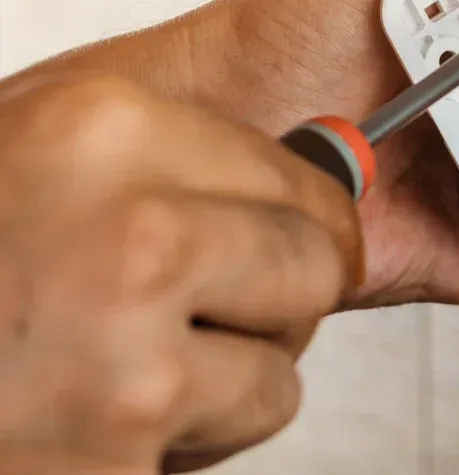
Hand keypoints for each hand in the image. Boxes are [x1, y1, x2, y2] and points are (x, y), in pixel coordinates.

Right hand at [0, 74, 361, 474]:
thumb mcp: (19, 158)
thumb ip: (144, 157)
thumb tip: (316, 164)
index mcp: (97, 130)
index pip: (296, 171)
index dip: (283, 215)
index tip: (256, 239)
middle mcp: (129, 229)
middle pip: (315, 261)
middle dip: (269, 297)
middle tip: (188, 315)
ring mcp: (127, 352)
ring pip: (283, 362)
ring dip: (222, 381)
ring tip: (115, 374)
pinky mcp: (121, 453)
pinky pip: (235, 435)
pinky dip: (178, 447)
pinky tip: (88, 428)